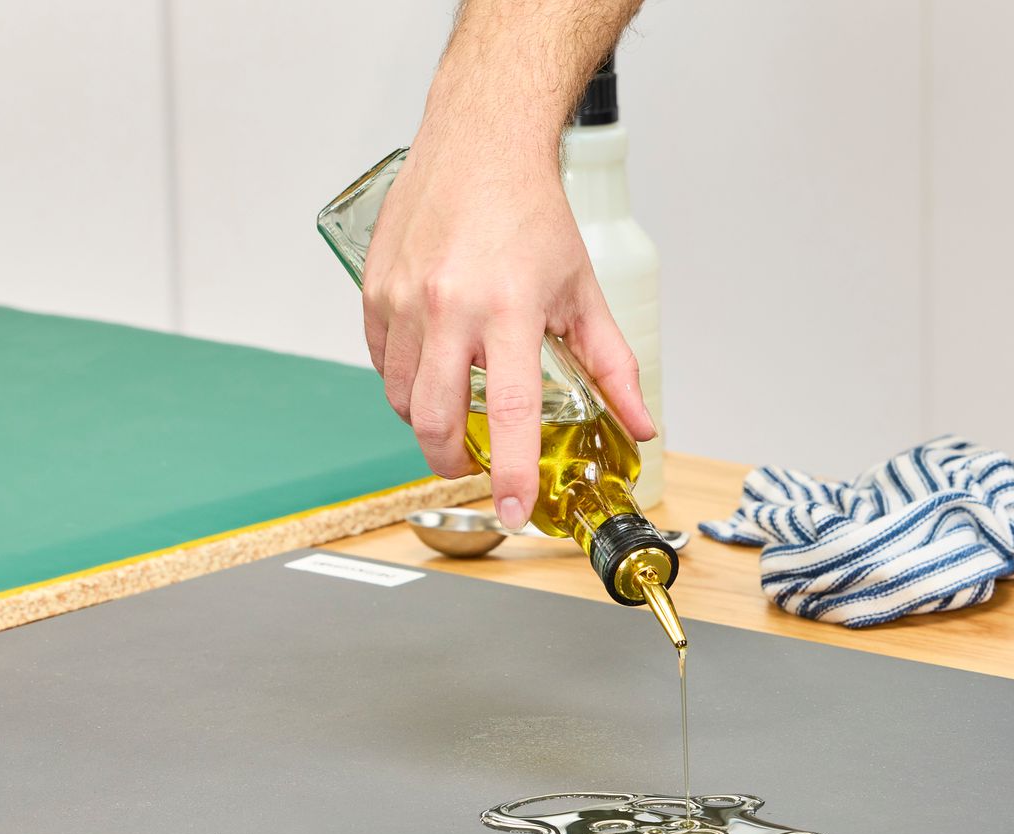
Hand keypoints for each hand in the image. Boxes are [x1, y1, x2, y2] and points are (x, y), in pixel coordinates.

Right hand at [360, 138, 654, 530]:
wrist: (480, 143)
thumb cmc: (530, 211)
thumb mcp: (583, 291)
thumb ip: (612, 366)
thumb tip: (639, 423)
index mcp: (509, 309)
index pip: (511, 413)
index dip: (513, 472)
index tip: (514, 510)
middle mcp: (449, 305)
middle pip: (434, 419)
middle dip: (451, 461)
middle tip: (472, 467)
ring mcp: (403, 297)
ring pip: (400, 396)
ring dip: (425, 422)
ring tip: (453, 413)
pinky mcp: (374, 289)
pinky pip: (378, 361)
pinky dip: (401, 381)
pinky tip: (429, 370)